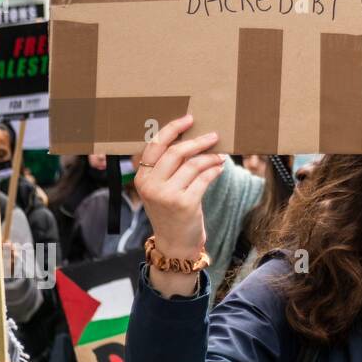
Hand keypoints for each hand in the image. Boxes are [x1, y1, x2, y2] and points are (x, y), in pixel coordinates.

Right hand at [135, 114, 226, 296]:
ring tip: (220, 155)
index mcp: (141, 177)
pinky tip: (220, 168)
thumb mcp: (161, 188)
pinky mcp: (185, 204)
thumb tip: (190, 138)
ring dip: (210, 157)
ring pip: (194, 164)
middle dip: (198, 141)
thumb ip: (168, 166)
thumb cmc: (171, 210)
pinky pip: (205, 178)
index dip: (172, 129)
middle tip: (213, 135)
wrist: (175, 243)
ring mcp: (167, 195)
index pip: (154, 145)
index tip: (189, 119)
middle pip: (176, 152)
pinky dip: (215, 170)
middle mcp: (151, 185)